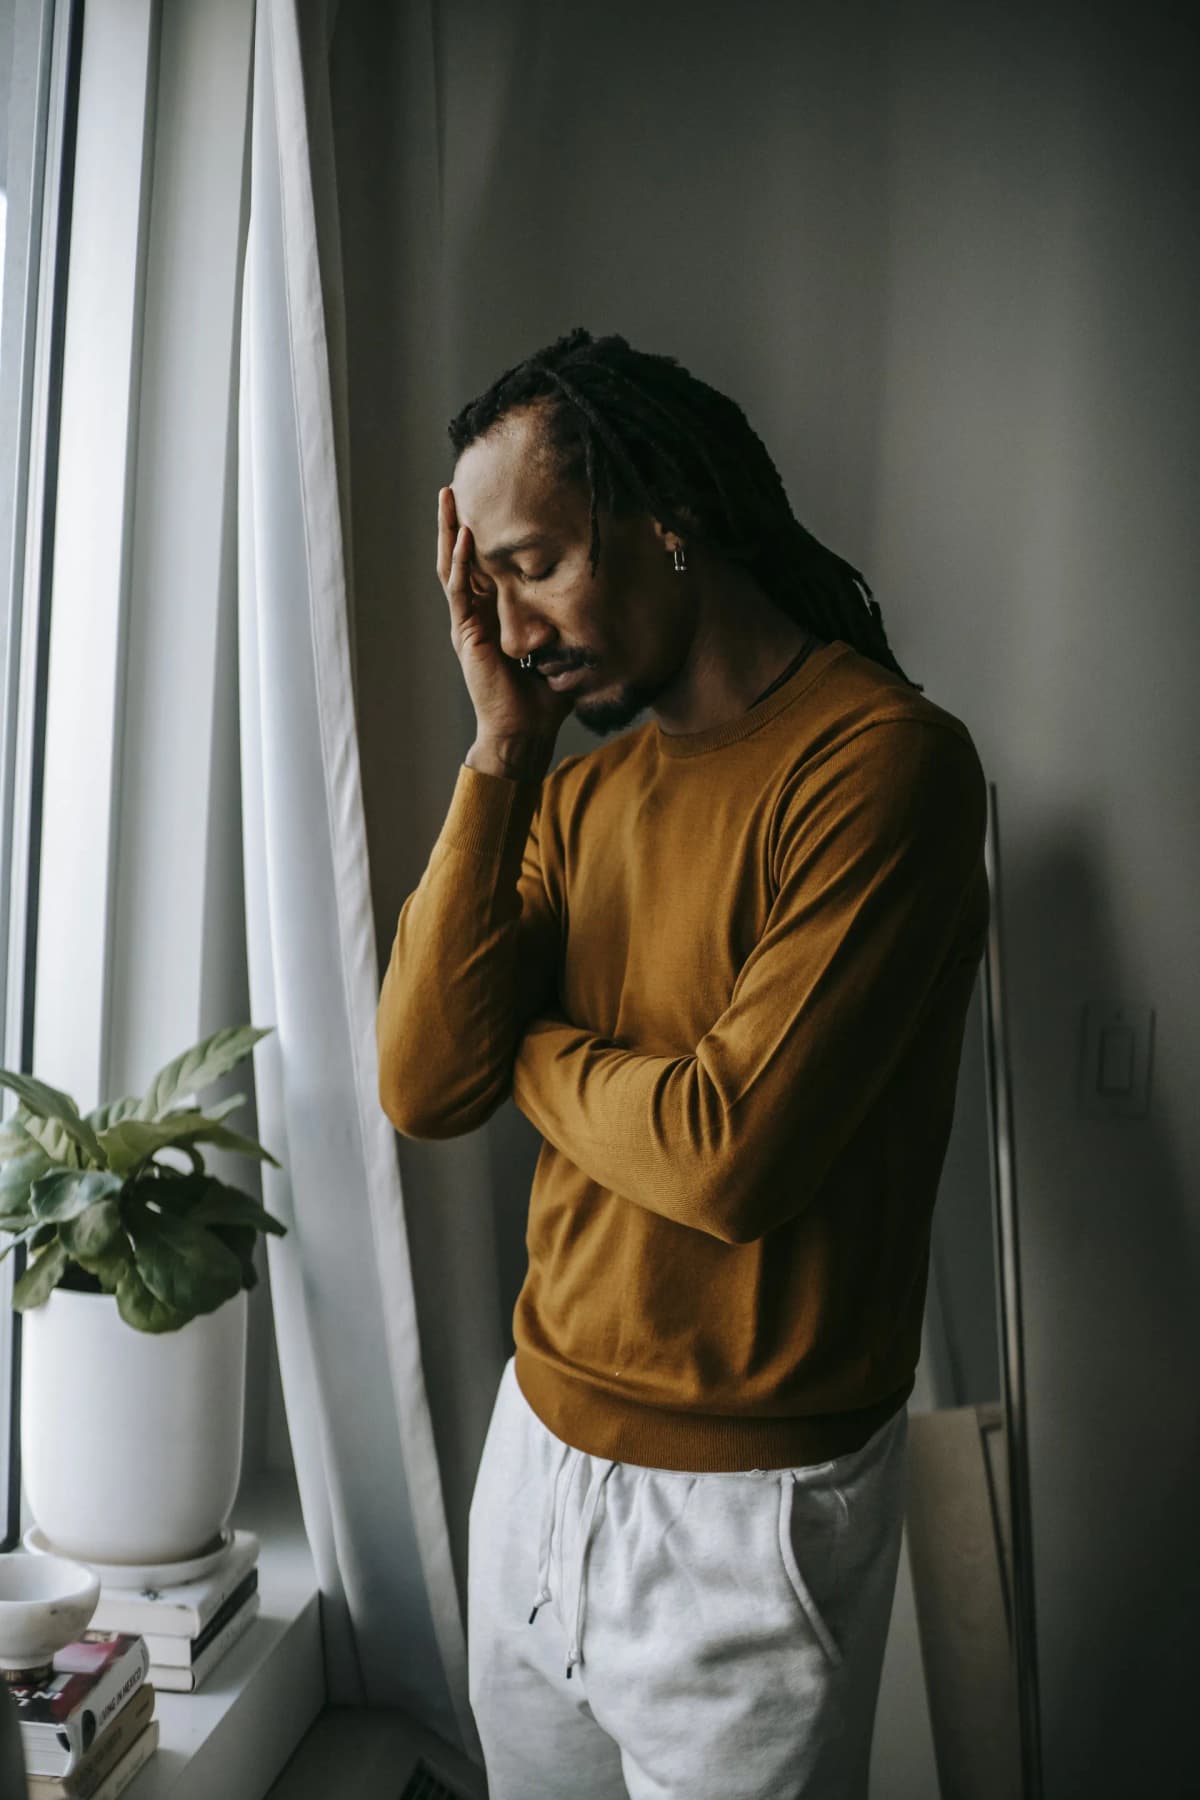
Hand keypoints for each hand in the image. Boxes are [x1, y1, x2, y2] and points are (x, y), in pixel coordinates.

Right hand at [437, 486, 575, 748]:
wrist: (525, 728)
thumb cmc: (543, 694)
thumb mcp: (564, 644)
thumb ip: (572, 619)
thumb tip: (603, 593)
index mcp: (495, 612)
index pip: (486, 563)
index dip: (485, 533)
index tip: (491, 501)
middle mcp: (476, 611)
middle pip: (461, 556)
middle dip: (457, 520)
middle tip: (456, 486)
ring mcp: (467, 621)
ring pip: (453, 565)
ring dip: (450, 530)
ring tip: (449, 497)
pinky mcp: (465, 632)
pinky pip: (460, 590)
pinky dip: (461, 562)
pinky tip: (466, 536)